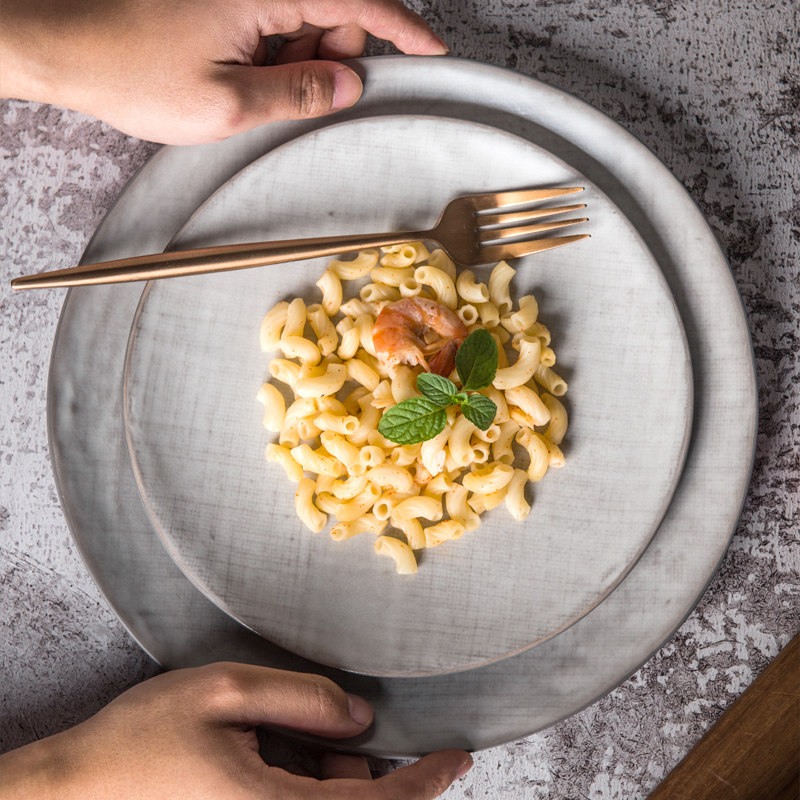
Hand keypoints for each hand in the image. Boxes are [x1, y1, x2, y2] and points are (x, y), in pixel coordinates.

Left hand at [0, 0, 447, 143]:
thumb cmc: (133, 72)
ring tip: (247, 88)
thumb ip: (296, 93)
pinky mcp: (222, 1)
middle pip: (332, 11)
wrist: (64, 48)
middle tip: (294, 94)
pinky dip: (269, 56)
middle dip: (331, 55)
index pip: (356, 1)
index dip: (401, 28)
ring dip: (294, 62)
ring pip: (301, 22)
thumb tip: (345, 84)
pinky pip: (270, 26)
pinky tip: (238, 76)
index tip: (432, 51)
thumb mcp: (226, 103)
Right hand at [0, 662, 471, 798]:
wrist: (69, 792)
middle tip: (323, 715)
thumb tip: (360, 715)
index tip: (458, 756)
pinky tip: (262, 745)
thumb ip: (302, 699)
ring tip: (273, 726)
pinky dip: (298, 776)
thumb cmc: (140, 741)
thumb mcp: (223, 692)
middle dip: (357, 761)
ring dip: (323, 767)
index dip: (425, 782)